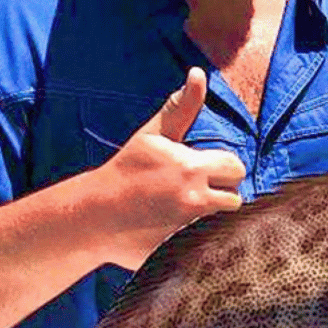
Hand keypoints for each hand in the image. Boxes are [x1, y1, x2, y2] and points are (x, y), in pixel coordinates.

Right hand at [90, 68, 245, 268]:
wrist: (92, 216)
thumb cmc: (126, 171)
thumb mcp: (153, 136)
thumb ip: (181, 108)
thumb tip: (198, 73)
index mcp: (191, 167)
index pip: (235, 167)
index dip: (223, 170)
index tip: (204, 173)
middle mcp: (193, 199)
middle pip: (235, 198)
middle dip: (221, 195)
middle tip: (195, 195)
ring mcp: (188, 230)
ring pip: (225, 223)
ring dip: (213, 220)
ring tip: (186, 215)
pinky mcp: (181, 254)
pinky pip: (210, 247)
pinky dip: (202, 243)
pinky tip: (182, 236)